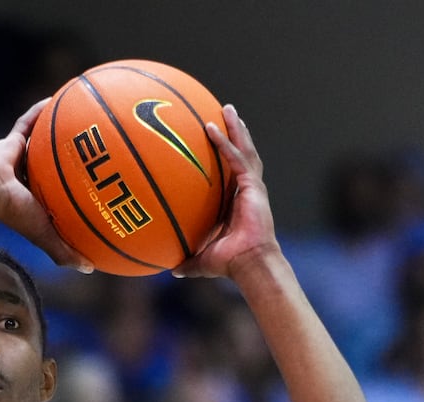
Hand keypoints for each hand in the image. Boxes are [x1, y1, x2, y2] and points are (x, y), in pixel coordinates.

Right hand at [0, 99, 93, 271]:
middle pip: (56, 162)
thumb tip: (90, 269)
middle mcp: (32, 175)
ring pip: (43, 139)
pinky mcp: (11, 140)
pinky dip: (41, 111)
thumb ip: (64, 251)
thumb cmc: (15, 215)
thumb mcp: (45, 234)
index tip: (102, 180)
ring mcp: (21, 157)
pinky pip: (28, 122)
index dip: (78, 186)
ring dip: (59, 127)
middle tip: (98, 145)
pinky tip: (59, 98)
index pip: (63, 191)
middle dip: (74, 153)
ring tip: (82, 114)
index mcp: (40, 197)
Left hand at [172, 105, 279, 280]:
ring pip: (244, 149)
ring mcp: (252, 187)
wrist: (249, 264)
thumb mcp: (201, 260)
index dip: (226, 156)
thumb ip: (187, 261)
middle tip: (226, 113)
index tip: (216, 143)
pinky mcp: (252, 186)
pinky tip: (212, 127)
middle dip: (235, 132)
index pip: (231, 173)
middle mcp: (246, 190)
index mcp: (237, 203)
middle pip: (241, 154)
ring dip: (235, 128)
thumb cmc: (229, 264)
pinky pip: (236, 158)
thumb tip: (171, 270)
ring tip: (227, 109)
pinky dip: (224, 142)